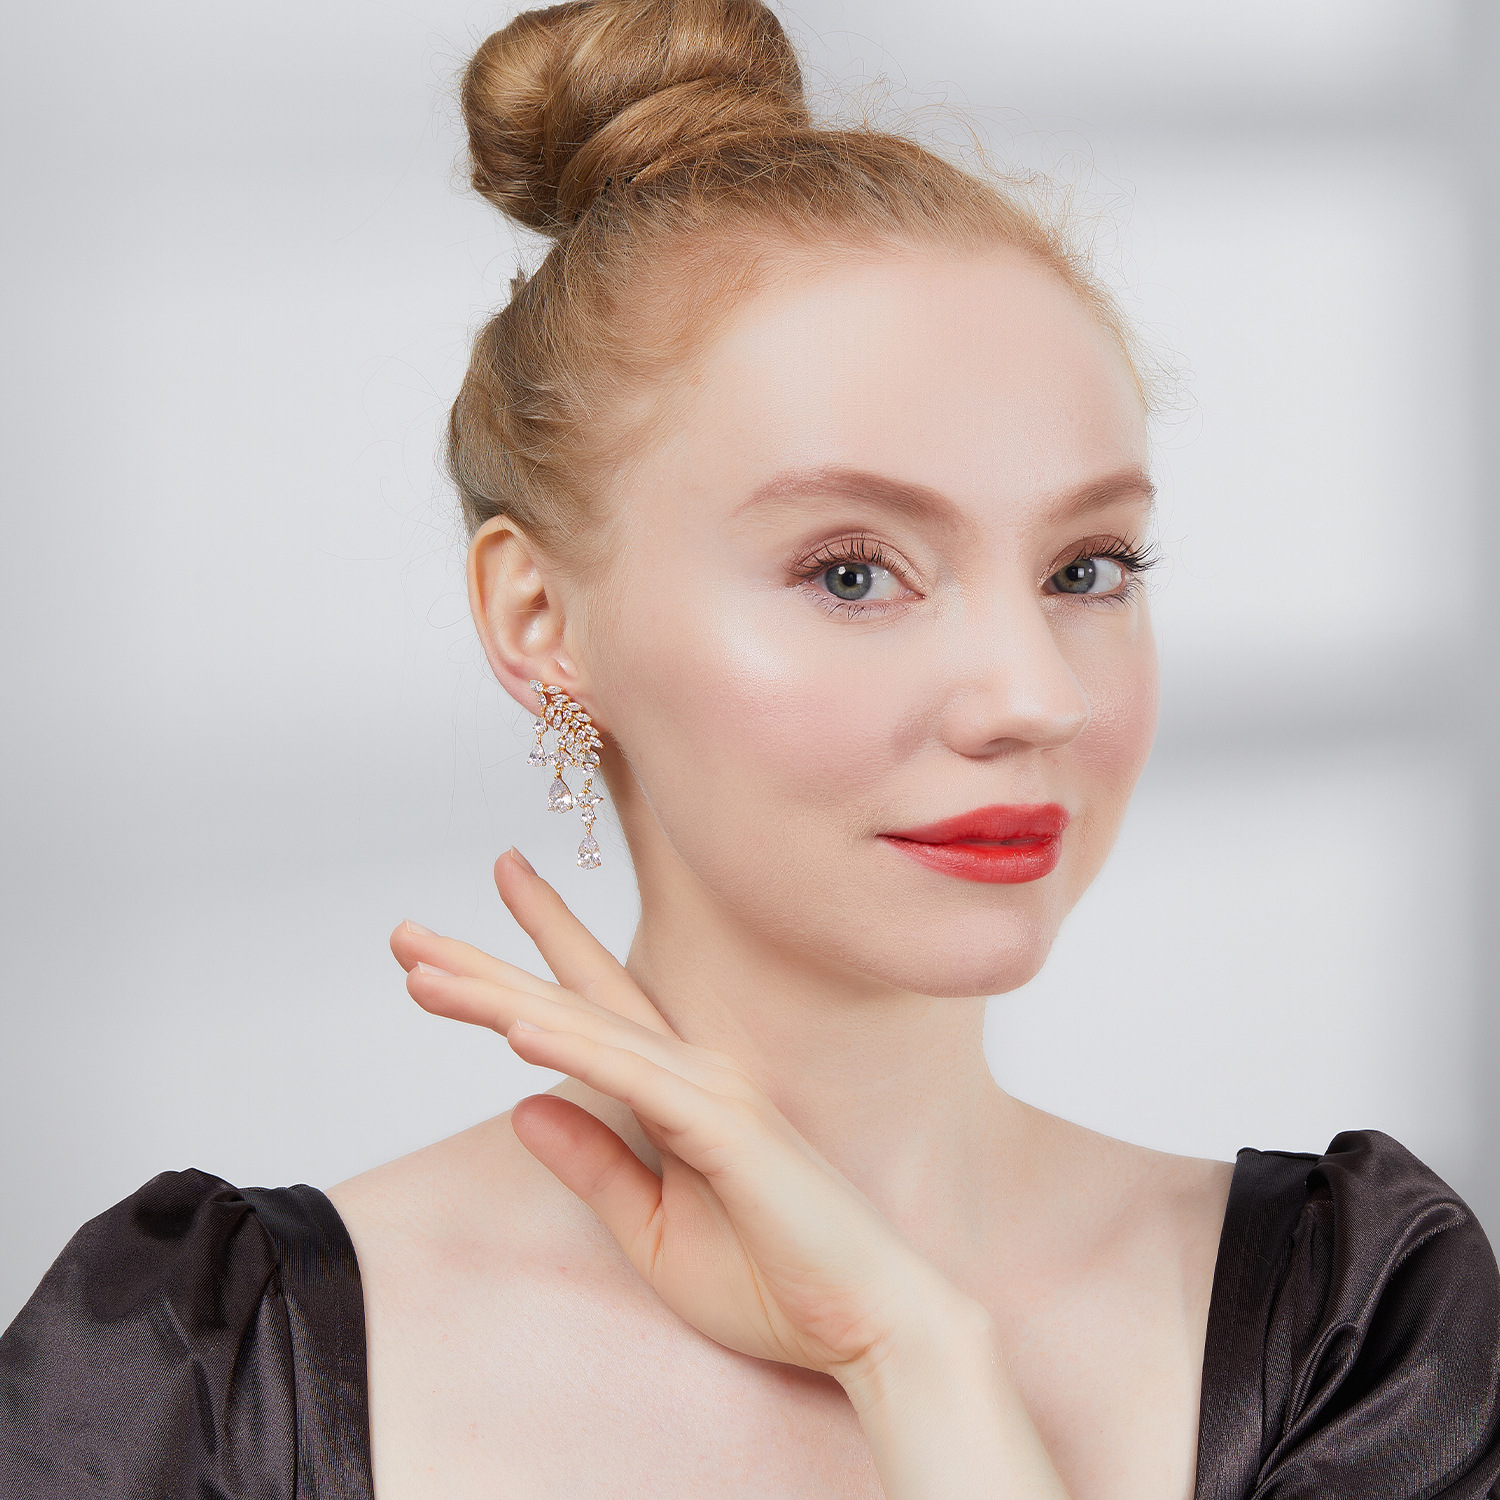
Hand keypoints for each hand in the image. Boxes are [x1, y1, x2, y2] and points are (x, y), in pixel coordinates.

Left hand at [390, 849, 969, 1387]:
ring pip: (586, 1029)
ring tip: (423, 971)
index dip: (535, 952)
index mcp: (676, 1095)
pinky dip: (573, 1049)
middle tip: (405, 934)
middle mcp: (690, 1074)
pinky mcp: (726, 1128)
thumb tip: (522, 1106)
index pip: (590, 1009)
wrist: (868, 1322)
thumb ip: (593, 1166)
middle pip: (570, 1004)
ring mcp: (710, 1093)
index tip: (475, 915)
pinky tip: (514, 1027)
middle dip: (484, 966)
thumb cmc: (776, 1282)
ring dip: (500, 996)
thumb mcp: (654, 1231)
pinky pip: (632, 1081)